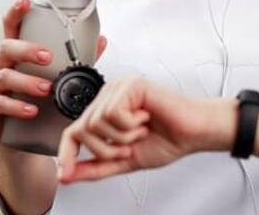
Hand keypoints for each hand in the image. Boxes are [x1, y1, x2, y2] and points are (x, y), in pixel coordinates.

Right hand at [0, 0, 107, 142]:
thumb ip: (77, 59)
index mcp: (15, 52)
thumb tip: (102, 41)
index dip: (15, 12)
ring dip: (26, 82)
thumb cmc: (40, 98)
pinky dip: (15, 106)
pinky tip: (31, 110)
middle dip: (26, 50)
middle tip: (48, 57)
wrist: (22, 138)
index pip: (11, 26)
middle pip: (5, 47)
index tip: (25, 1)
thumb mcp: (57, 77)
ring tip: (47, 90)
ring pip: (3, 76)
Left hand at [56, 77, 209, 183]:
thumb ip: (95, 167)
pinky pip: (112, 112)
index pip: (74, 132)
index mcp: (106, 112)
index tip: (64, 174)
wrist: (194, 133)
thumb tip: (67, 174)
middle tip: (129, 148)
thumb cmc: (167, 139)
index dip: (67, 154)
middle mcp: (109, 97)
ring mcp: (118, 88)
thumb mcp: (124, 160)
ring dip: (121, 137)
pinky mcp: (130, 84)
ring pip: (95, 122)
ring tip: (140, 132)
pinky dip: (129, 125)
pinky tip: (145, 119)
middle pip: (82, 129)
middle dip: (106, 149)